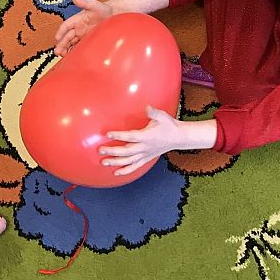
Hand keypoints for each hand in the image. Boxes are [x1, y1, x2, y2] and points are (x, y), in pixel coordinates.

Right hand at [54, 0, 113, 56]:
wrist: (115, 16)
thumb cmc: (104, 9)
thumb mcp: (94, 5)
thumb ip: (83, 2)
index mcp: (77, 20)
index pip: (66, 26)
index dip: (61, 32)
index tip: (57, 38)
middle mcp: (78, 28)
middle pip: (67, 37)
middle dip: (61, 44)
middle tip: (57, 51)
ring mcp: (82, 35)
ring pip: (71, 43)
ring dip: (65, 49)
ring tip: (61, 56)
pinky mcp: (87, 41)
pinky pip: (78, 47)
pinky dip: (73, 51)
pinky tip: (70, 57)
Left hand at [101, 107, 216, 175]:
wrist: (179, 137)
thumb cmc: (169, 125)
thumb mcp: (162, 116)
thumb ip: (153, 112)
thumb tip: (147, 107)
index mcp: (147, 136)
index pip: (130, 136)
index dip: (119, 136)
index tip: (108, 134)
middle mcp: (145, 147)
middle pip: (127, 151)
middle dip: (113, 151)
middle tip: (100, 150)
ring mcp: (145, 154)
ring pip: (129, 161)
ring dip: (116, 162)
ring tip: (103, 162)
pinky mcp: (146, 158)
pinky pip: (135, 166)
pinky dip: (126, 170)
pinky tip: (116, 172)